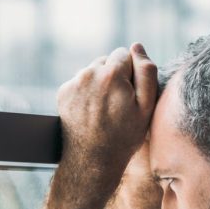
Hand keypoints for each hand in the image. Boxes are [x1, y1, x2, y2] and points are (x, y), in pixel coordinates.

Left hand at [56, 42, 157, 181]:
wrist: (92, 161)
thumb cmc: (124, 136)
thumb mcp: (146, 107)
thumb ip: (146, 72)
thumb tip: (137, 47)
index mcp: (111, 73)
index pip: (125, 54)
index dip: (131, 74)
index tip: (130, 95)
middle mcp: (89, 73)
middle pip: (107, 61)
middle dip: (114, 77)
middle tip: (117, 105)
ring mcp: (73, 83)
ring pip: (93, 72)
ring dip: (99, 84)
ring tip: (104, 110)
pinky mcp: (63, 93)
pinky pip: (80, 83)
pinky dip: (86, 93)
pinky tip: (91, 112)